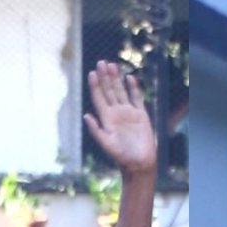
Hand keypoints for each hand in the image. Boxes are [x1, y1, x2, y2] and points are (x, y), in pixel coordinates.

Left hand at [83, 61, 155, 176]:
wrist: (139, 163)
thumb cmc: (121, 156)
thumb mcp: (106, 144)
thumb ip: (96, 130)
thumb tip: (86, 115)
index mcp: (106, 119)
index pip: (99, 98)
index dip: (95, 86)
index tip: (92, 73)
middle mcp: (116, 113)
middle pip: (109, 91)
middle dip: (105, 77)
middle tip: (101, 63)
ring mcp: (129, 113)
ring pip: (121, 91)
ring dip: (116, 79)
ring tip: (112, 65)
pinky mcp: (141, 115)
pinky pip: (136, 98)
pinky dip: (133, 88)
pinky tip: (130, 78)